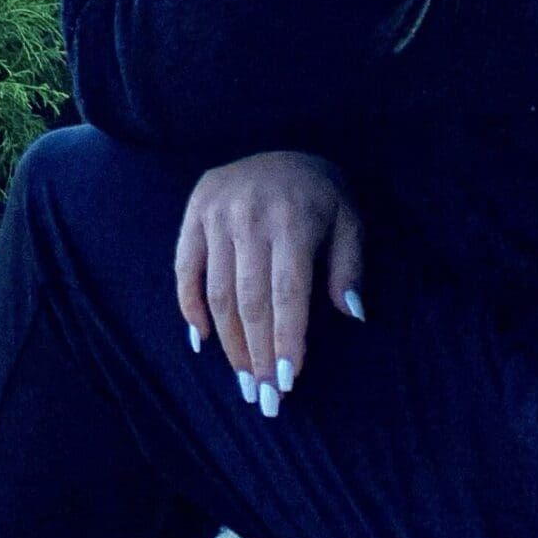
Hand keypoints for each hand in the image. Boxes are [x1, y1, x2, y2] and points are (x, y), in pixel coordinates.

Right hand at [175, 150, 364, 419]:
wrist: (280, 139)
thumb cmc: (322, 193)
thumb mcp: (350, 220)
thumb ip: (350, 266)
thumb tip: (352, 315)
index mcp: (292, 221)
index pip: (287, 294)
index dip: (286, 340)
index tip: (288, 381)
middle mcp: (249, 218)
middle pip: (249, 301)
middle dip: (257, 354)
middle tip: (264, 398)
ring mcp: (216, 214)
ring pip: (217, 292)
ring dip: (229, 342)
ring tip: (242, 380)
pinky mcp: (194, 213)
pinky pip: (184, 269)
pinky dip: (189, 308)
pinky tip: (202, 342)